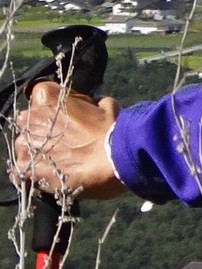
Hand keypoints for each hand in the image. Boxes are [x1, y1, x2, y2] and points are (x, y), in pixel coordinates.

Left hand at [13, 81, 123, 202]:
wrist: (112, 160)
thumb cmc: (112, 130)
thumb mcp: (107, 106)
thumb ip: (93, 103)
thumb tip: (93, 105)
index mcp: (47, 98)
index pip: (40, 93)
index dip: (55, 104)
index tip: (67, 114)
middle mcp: (30, 118)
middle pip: (29, 121)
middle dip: (44, 128)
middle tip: (65, 138)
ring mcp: (25, 144)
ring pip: (26, 146)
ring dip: (39, 151)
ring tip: (60, 160)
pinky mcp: (25, 168)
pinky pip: (22, 170)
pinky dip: (34, 173)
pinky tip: (52, 174)